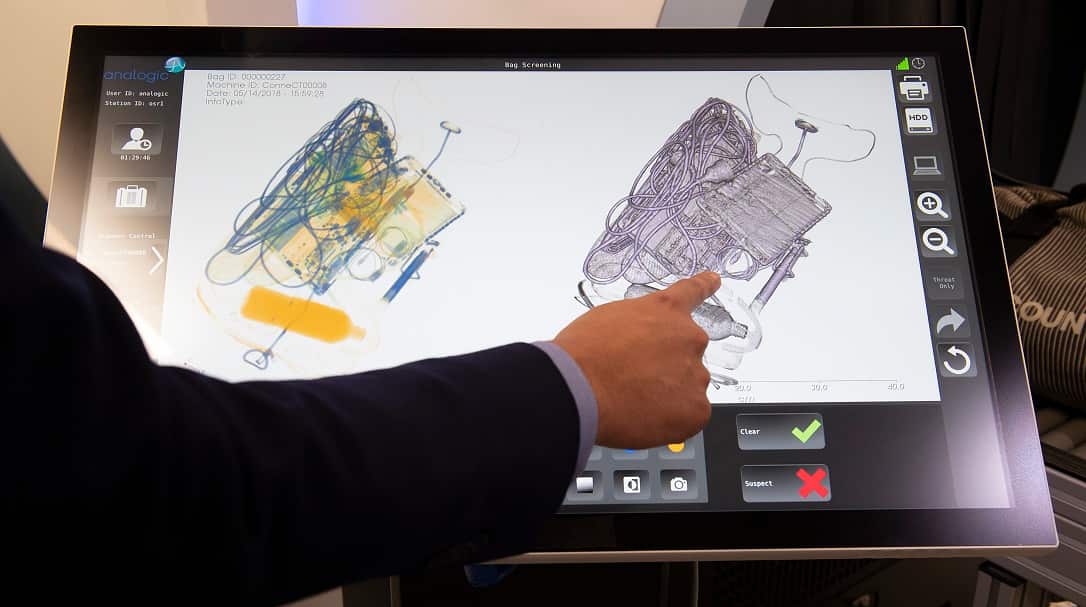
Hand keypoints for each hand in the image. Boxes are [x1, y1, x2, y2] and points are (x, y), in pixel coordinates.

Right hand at [554, 272, 719, 448]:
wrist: (579, 387)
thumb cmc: (583, 354)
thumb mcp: (608, 320)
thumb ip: (637, 328)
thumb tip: (638, 348)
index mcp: (665, 311)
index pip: (692, 292)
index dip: (704, 286)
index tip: (714, 280)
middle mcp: (689, 337)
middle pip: (686, 355)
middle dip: (667, 368)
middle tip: (635, 381)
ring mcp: (696, 373)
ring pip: (687, 388)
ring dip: (667, 396)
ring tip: (632, 399)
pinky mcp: (696, 409)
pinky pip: (689, 417)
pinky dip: (670, 421)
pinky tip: (643, 416)